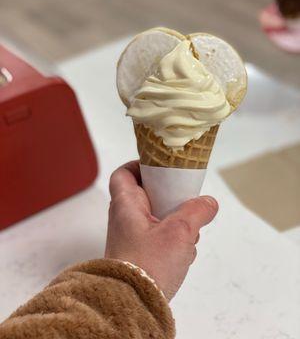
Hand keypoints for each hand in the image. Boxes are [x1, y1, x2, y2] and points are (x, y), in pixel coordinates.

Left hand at [105, 161, 217, 300]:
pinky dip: (173, 241)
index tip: (159, 167)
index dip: (139, 165)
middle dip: (170, 198)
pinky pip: (159, 239)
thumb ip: (197, 212)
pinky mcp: (140, 256)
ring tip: (190, 233)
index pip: (124, 174)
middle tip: (185, 200)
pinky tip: (185, 252)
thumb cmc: (146, 266)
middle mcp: (125, 220)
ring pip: (157, 219)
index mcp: (126, 205)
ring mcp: (132, 239)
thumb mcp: (179, 232)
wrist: (132, 305)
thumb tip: (208, 203)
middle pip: (147, 195)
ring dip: (176, 223)